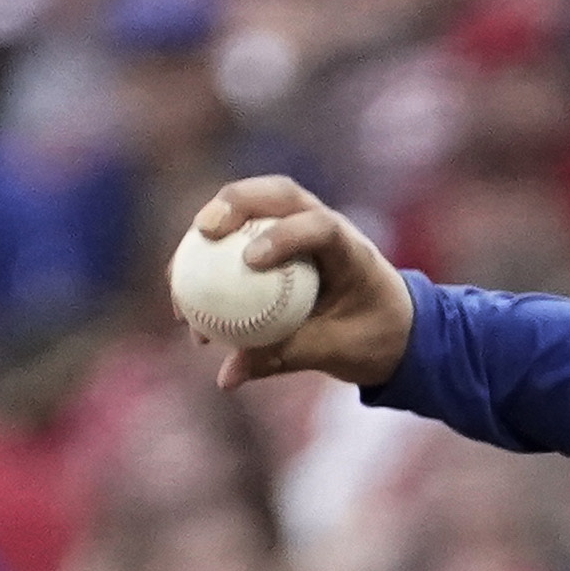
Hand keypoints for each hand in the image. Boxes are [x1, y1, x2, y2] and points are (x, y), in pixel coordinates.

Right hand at [187, 177, 415, 394]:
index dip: (284, 235)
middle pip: (277, 194)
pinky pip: (235, 240)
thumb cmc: (373, 338)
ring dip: (209, 231)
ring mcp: (297, 228)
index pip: (320, 225)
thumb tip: (225, 376)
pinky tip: (181, 295)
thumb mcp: (337, 352)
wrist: (392, 329)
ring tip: (177, 274)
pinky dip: (208, 261)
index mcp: (351, 248)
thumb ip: (286, 356)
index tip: (250, 262)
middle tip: (203, 232)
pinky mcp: (275, 240)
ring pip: (250, 208)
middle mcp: (324, 225)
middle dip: (235, 203)